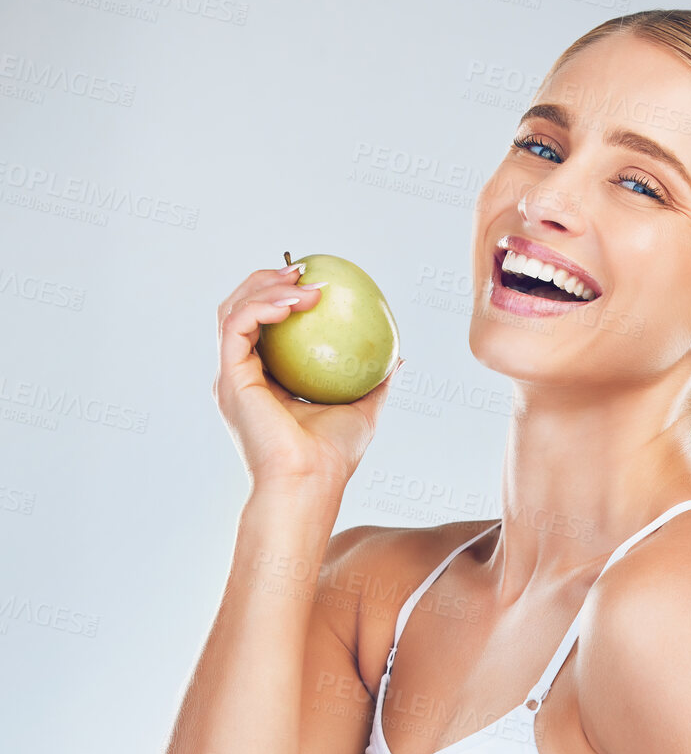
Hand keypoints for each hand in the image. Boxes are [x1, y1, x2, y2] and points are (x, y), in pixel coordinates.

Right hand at [213, 264, 401, 492]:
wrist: (309, 484)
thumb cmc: (332, 458)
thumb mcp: (363, 411)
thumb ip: (375, 382)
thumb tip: (398, 356)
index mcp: (265, 383)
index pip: (265, 328)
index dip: (282, 296)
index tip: (313, 281)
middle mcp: (242, 376)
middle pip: (241, 310)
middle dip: (267, 281)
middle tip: (303, 269)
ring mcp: (232, 377)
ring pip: (233, 310)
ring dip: (265, 286)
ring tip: (301, 281)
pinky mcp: (229, 377)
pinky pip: (237, 325)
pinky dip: (262, 306)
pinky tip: (294, 302)